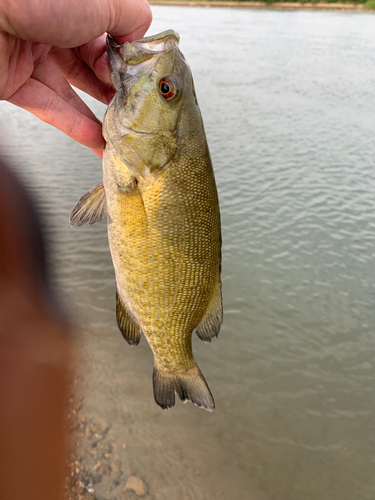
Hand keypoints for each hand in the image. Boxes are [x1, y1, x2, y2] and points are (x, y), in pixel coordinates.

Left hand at [0, 0, 151, 155]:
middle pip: (89, 65)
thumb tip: (138, 41)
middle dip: (112, 88)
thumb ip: (130, 17)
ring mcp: (30, 55)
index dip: (122, 59)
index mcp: (71, 5)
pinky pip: (49, 107)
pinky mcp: (13, 82)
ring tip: (117, 131)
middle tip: (129, 105)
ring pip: (70, 89)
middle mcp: (50, 27)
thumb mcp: (101, 0)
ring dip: (96, 113)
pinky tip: (96, 139)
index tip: (135, 76)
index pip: (106, 37)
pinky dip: (74, 125)